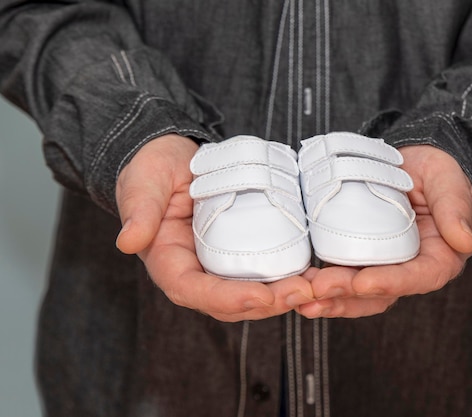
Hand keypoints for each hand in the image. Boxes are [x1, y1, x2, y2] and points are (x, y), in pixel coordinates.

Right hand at [115, 134, 314, 321]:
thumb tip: (127, 242)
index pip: (193, 291)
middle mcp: (195, 271)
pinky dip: (286, 278)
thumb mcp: (142, 183)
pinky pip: (262, 273)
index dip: (227, 299)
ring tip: (316, 288)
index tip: (261, 296)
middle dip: (268, 303)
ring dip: (283, 296)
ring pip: (251, 294)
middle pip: (230, 302)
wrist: (171, 159)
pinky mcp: (238, 254)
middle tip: (304, 292)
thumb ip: (138, 210)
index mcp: (167, 262)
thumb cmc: (152, 169)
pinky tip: (313, 273)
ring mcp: (218, 266)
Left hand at [297, 145, 471, 318]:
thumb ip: (455, 208)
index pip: (418, 278)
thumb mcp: (450, 182)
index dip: (390, 283)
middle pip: (381, 293)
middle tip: (318, 290)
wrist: (414, 164)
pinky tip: (297, 284)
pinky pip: (342, 277)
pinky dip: (321, 284)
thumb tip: (465, 241)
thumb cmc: (438, 173)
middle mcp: (409, 269)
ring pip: (357, 293)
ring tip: (301, 298)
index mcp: (439, 258)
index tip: (362, 283)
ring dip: (330, 299)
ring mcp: (383, 266)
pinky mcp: (360, 258)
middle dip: (348, 296)